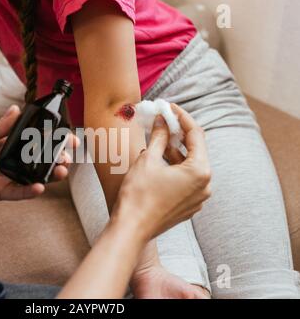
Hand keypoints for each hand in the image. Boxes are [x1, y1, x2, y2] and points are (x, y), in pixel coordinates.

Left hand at [0, 105, 77, 207]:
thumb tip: (16, 110)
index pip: (29, 141)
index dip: (47, 139)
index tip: (65, 136)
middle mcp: (3, 161)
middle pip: (34, 160)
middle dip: (53, 158)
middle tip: (67, 156)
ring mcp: (0, 178)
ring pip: (29, 177)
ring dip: (46, 175)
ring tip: (60, 171)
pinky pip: (15, 192)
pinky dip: (28, 191)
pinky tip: (40, 187)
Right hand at [113, 103, 211, 242]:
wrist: (131, 228)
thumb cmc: (138, 195)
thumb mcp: (148, 159)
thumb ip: (159, 137)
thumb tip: (162, 120)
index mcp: (200, 172)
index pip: (196, 135)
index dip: (182, 118)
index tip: (170, 107)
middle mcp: (205, 186)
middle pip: (195, 150)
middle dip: (179, 134)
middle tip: (163, 121)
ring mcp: (197, 198)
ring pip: (190, 166)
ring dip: (175, 151)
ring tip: (158, 139)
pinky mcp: (188, 206)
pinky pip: (186, 180)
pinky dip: (175, 168)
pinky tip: (159, 160)